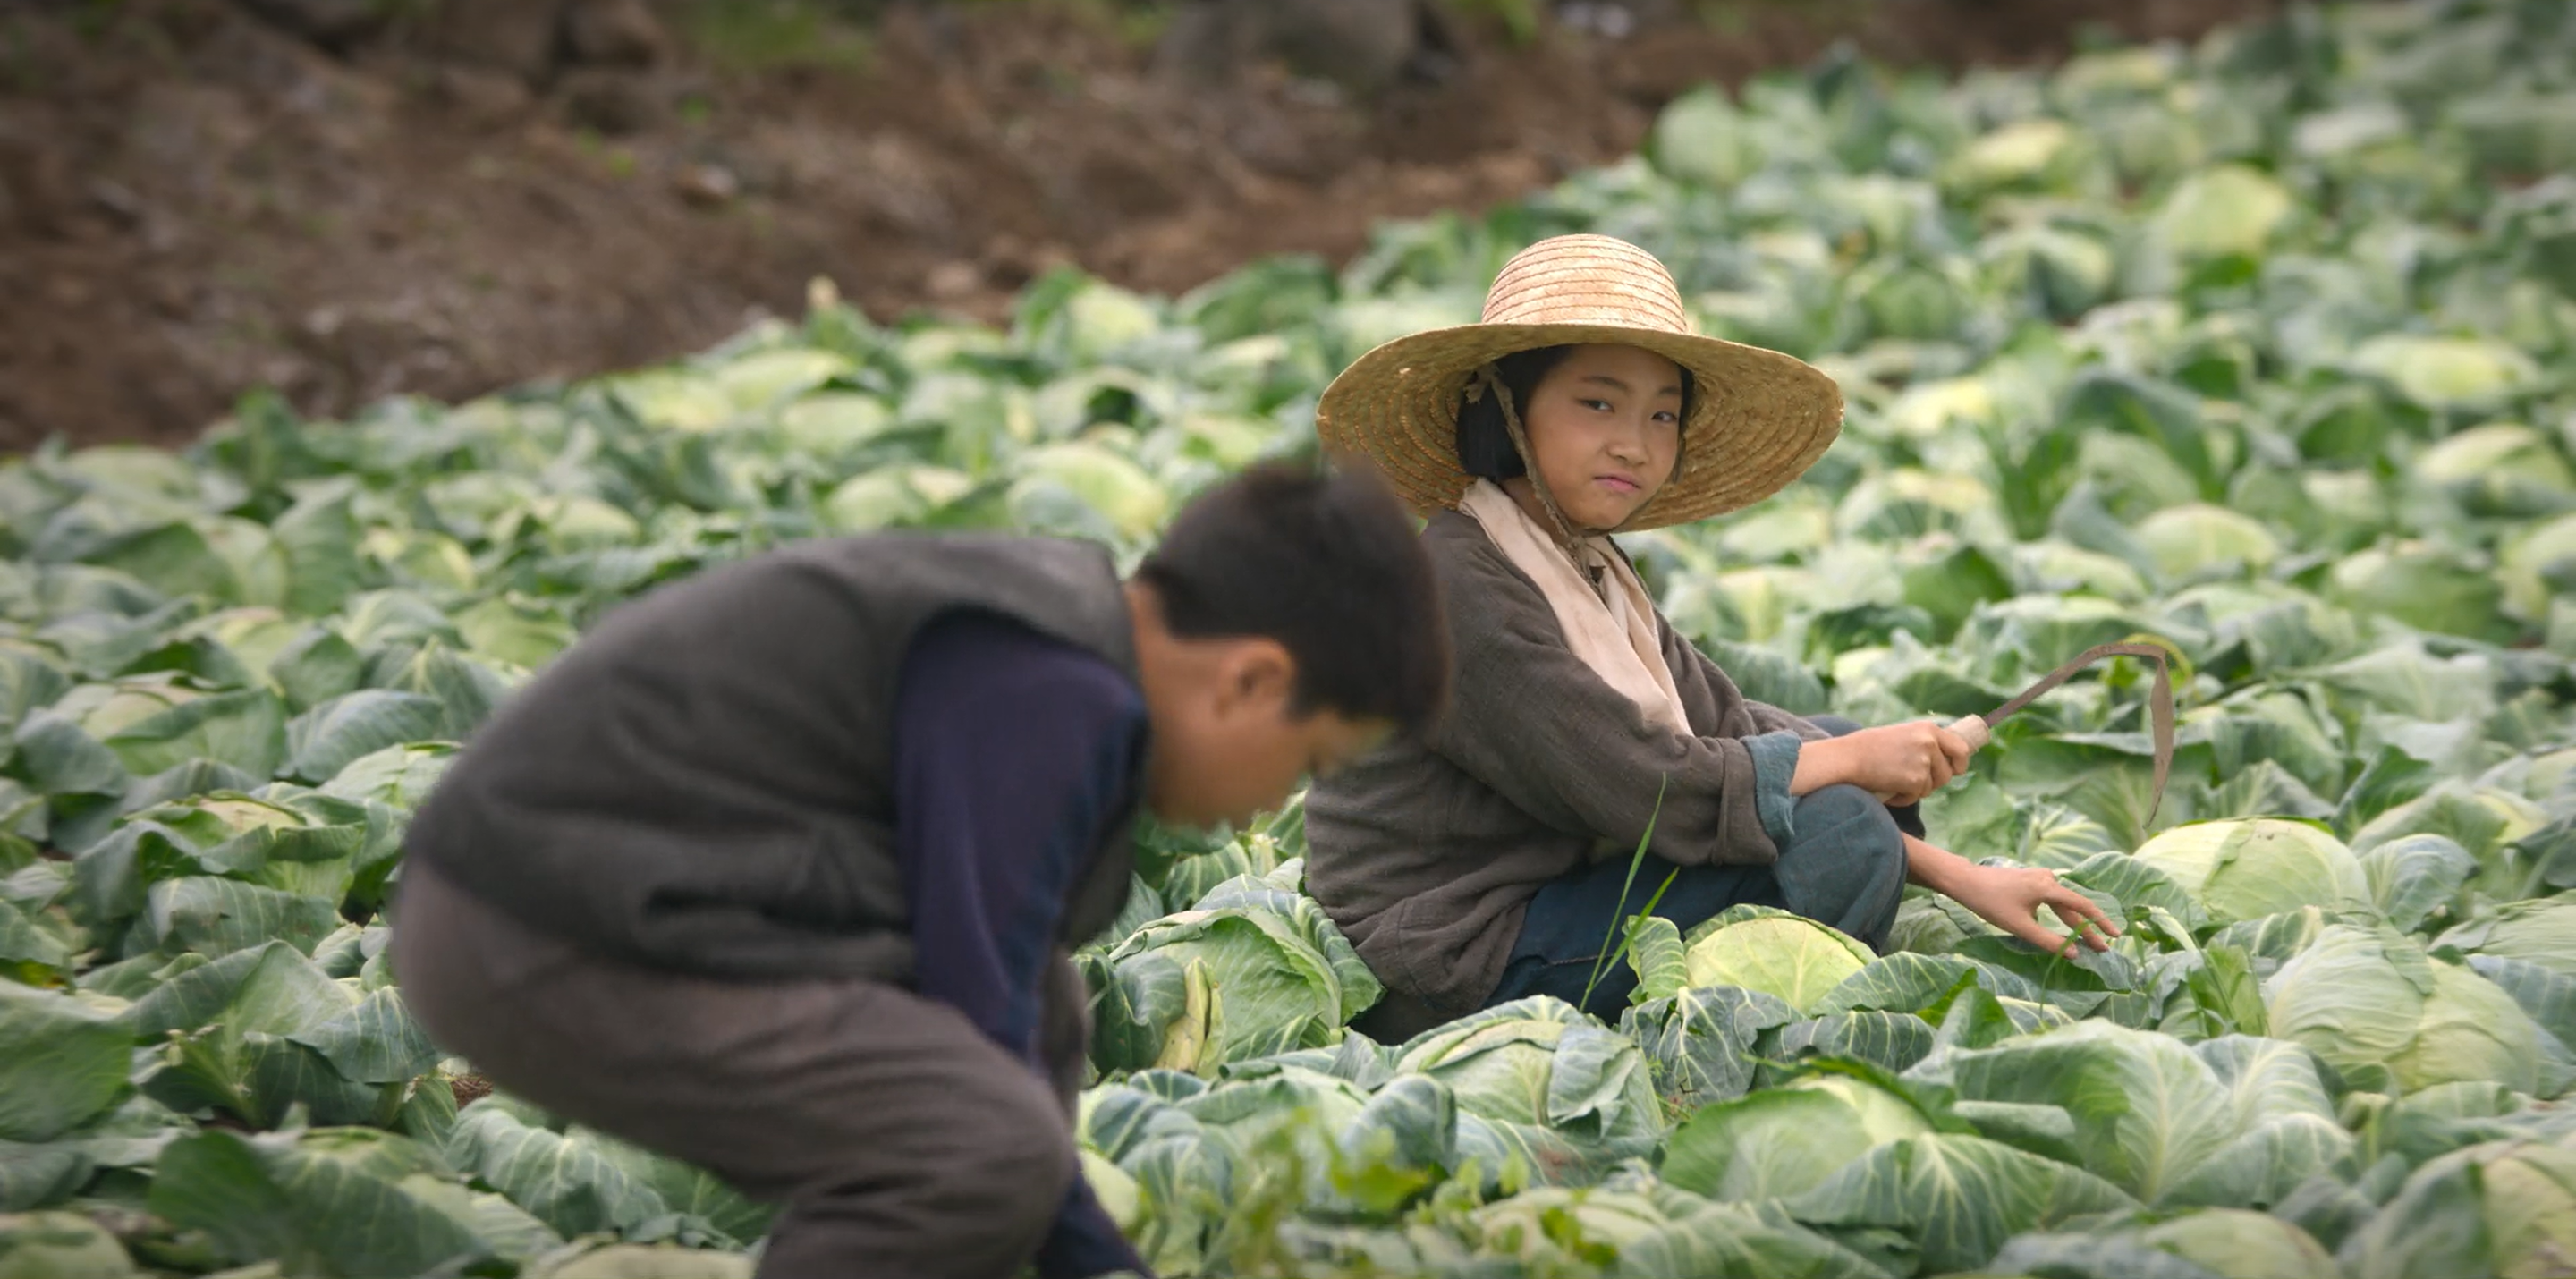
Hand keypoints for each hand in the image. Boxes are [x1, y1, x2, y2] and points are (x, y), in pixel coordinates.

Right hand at [1791, 721, 1974, 805]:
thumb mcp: (1902, 735)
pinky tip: (1888, 788)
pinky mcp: (1915, 780)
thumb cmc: (1868, 747)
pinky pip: (1916, 796)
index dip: (1960, 762)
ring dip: (1915, 790)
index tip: (1956, 770)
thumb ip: (1923, 743)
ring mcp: (1923, 761)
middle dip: (1934, 782)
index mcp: (1928, 729)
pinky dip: (1903, 798)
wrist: (1848, 757)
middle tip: (1913, 782)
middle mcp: (1929, 743)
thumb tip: (1944, 761)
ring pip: (1931, 787)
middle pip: (1947, 773)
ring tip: (1894, 781)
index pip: (1960, 748)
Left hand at [1945, 863, 2120, 957]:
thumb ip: (2048, 941)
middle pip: (2073, 907)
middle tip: (2103, 949)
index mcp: (2049, 887)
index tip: (2115, 936)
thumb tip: (2074, 954)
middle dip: (2088, 929)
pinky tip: (2064, 928)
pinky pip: (2052, 900)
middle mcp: (2048, 878)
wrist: (1966, 881)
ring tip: (2087, 942)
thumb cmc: (1991, 903)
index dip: (2100, 923)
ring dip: (2074, 923)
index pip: (2083, 906)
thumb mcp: (2020, 927)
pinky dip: (2061, 914)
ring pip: (2062, 904)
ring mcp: (2039, 877)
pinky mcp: (2031, 881)